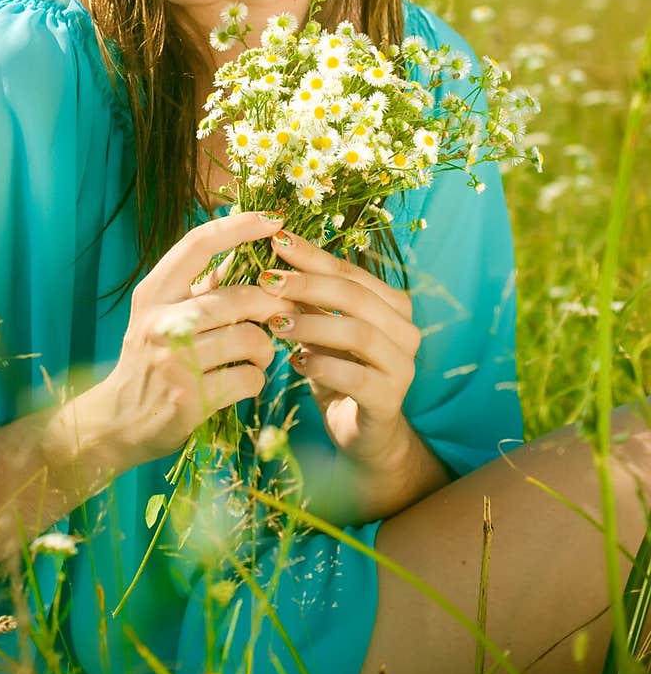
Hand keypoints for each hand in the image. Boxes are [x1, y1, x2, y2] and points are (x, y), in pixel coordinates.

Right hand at [98, 212, 300, 468]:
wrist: (117, 421)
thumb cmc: (149, 362)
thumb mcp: (161, 316)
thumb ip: (198, 287)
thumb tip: (244, 250)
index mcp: (153, 294)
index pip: (197, 245)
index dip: (238, 227)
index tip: (273, 219)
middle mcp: (160, 322)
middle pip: (238, 297)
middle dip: (272, 304)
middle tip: (284, 312)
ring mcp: (174, 362)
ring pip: (250, 339)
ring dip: (265, 349)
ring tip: (259, 355)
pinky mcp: (191, 399)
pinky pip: (249, 378)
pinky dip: (256, 379)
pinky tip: (244, 381)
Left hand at [260, 230, 420, 475]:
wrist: (361, 433)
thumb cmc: (338, 371)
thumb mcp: (320, 330)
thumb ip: (306, 299)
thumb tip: (273, 257)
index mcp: (393, 305)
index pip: (350, 272)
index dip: (313, 255)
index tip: (276, 240)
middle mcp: (406, 330)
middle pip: (356, 297)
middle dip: (308, 285)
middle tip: (267, 281)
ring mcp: (403, 366)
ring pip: (358, 334)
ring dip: (312, 325)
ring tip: (276, 324)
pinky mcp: (391, 400)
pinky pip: (357, 378)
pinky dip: (323, 367)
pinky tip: (297, 363)